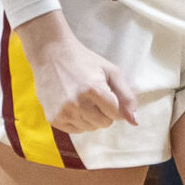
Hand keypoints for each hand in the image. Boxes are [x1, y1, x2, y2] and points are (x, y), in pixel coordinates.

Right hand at [20, 12, 139, 133]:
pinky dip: (77, 121)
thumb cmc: (84, 61)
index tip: (105, 91)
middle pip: (104, 123)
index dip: (114, 104)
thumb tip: (134, 122)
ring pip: (90, 128)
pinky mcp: (53, 118)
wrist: (50, 54)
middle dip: (103, 111)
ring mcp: (64, 112)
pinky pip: (75, 130)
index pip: (117, 115)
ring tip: (81, 98)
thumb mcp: (111, 71)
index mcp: (95, 90)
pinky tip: (72, 104)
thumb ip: (127, 96)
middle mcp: (78, 104)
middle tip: (92, 94)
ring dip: (90, 117)